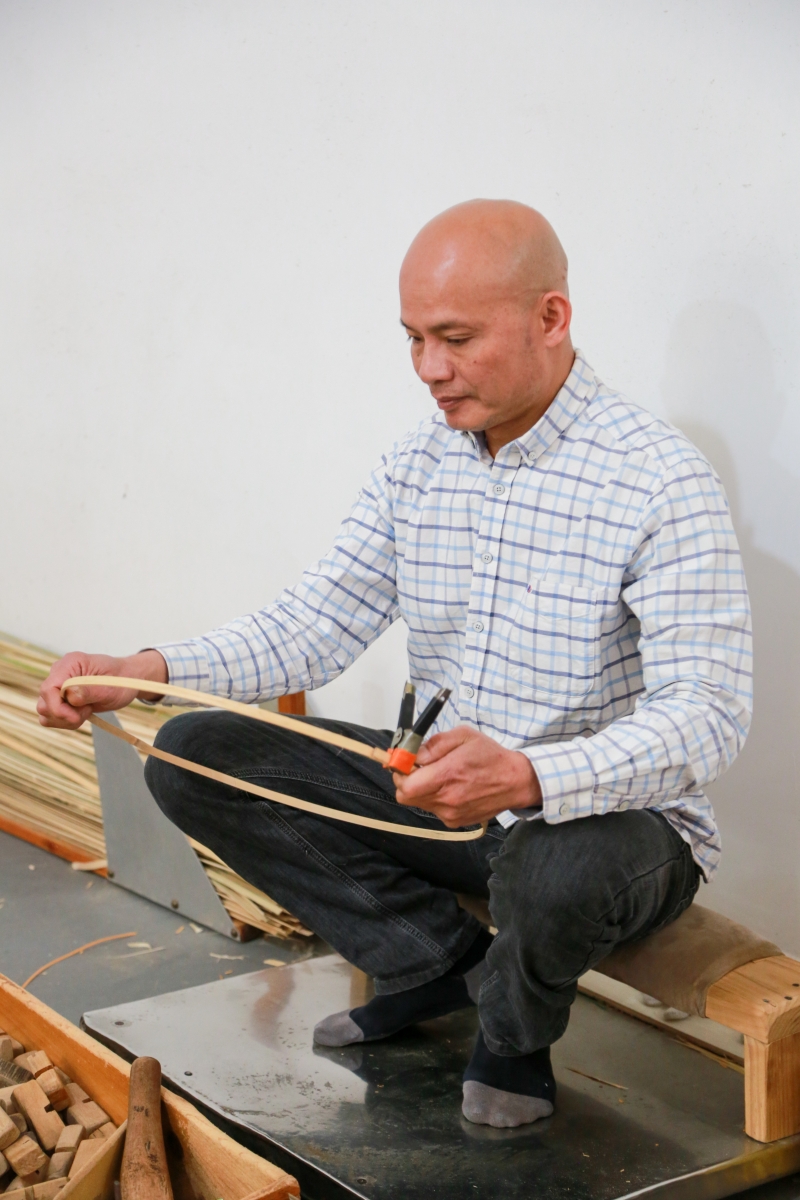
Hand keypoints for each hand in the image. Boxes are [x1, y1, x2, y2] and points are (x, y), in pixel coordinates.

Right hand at [37, 649, 168, 729]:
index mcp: (70, 663)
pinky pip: (52, 717)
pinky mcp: (59, 698)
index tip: (75, 717)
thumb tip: (70, 696)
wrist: (127, 680)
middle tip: (87, 710)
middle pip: (44, 703)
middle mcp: (59, 673)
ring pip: (45, 712)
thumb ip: (89, 691)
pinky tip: (81, 714)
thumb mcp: (109, 686)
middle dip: (64, 715)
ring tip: (86, 711)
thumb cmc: (121, 679)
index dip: (58, 708)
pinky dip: (65, 721)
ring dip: (65, 720)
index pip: (48, 689)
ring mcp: (57, 686)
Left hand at [393, 725, 541, 827]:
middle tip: (418, 768)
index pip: (405, 785)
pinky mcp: (455, 822)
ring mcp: (451, 813)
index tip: (404, 762)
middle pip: (406, 796)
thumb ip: (434, 744)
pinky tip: (451, 787)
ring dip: (422, 789)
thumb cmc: (490, 756)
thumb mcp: (463, 736)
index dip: (400, 773)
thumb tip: (413, 754)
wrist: (515, 781)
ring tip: (440, 775)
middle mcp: (447, 799)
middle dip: (406, 780)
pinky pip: (433, 809)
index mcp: (447, 776)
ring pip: (419, 802)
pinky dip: (435, 798)